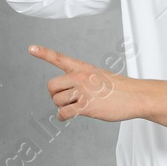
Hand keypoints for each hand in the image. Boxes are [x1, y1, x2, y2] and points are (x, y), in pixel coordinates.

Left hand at [29, 45, 144, 122]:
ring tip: (74, 108)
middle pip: (51, 86)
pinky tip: (68, 117)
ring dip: (62, 108)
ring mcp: (83, 91)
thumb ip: (82, 79)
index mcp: (83, 68)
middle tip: (64, 100)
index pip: (59, 58)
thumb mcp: (99, 76)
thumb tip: (68, 94)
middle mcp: (80, 77)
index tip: (30, 48)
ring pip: (57, 101)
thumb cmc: (120, 89)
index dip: (43, 53)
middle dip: (55, 95)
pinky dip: (63, 117)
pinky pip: (64, 113)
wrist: (136, 96)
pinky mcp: (86, 106)